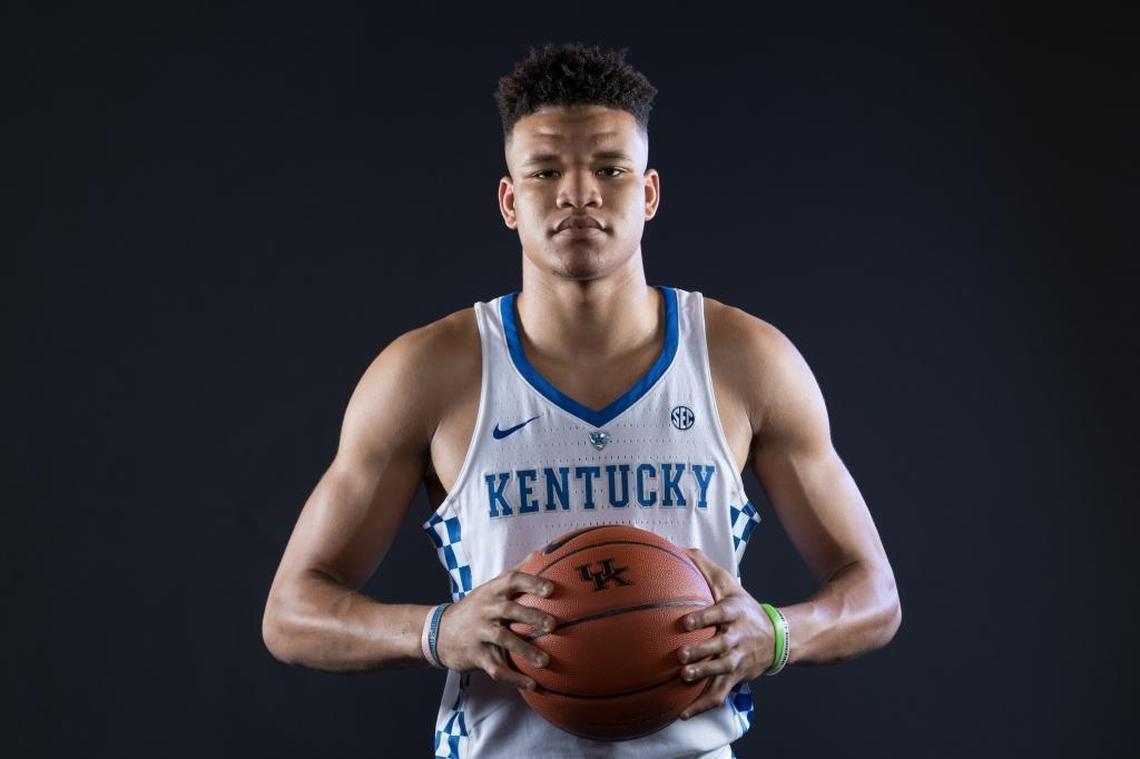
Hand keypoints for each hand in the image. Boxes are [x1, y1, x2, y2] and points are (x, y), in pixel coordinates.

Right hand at [434, 554, 557, 689]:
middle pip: (509, 609)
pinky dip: (513, 677)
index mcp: (491, 591)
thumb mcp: (489, 589)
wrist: (438, 633)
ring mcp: (478, 632)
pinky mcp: (475, 655)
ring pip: (502, 639)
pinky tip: (531, 683)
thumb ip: (514, 574)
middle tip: (552, 625)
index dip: (531, 583)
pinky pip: (495, 667)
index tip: (550, 589)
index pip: (511, 580)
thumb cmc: (474, 608)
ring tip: (544, 661)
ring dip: (524, 650)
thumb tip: (541, 554)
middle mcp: (485, 609)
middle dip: (531, 616)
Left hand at [676, 547, 774, 719]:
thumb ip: (705, 568)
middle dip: (702, 651)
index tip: (685, 622)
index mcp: (734, 613)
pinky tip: (682, 712)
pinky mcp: (736, 678)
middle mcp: (737, 637)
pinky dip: (701, 705)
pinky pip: (719, 694)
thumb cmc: (744, 608)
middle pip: (720, 646)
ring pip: (721, 671)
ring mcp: (738, 660)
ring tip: (684, 676)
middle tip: (682, 654)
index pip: (719, 614)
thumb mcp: (730, 585)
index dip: (703, 618)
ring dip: (703, 675)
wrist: (777, 637)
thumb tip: (680, 549)